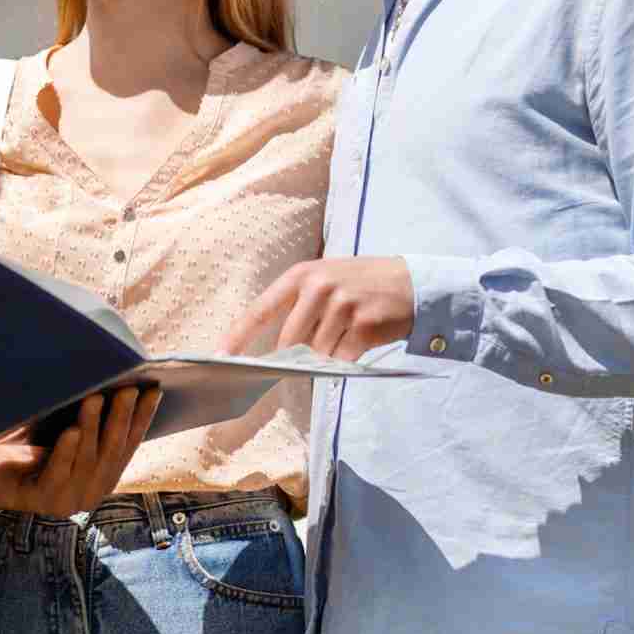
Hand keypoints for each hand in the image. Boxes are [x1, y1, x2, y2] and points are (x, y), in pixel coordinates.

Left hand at [0, 386, 160, 517]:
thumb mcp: (64, 434)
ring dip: (93, 427)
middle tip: (127, 389)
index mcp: (102, 478)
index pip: (127, 445)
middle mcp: (90, 493)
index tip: (153, 390)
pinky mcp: (40, 501)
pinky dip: (65, 452)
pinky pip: (56, 474)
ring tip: (96, 398)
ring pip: (86, 460)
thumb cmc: (27, 448)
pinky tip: (71, 431)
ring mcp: (67, 501)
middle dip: (121, 418)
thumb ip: (89, 423)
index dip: (142, 418)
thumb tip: (112, 379)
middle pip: (110, 452)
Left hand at [229, 257, 413, 362]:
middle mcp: (319, 287)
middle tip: (308, 357)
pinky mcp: (364, 326)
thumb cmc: (362, 284)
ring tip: (346, 335)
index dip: (238, 335)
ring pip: (317, 353)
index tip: (220, 356)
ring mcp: (342, 306)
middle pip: (289, 341)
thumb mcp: (326, 280)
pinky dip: (346, 359)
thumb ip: (300, 307)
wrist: (413, 283)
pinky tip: (360, 341)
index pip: (261, 309)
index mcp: (302, 275)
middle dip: (294, 357)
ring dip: (327, 356)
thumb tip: (275, 350)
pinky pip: (342, 358)